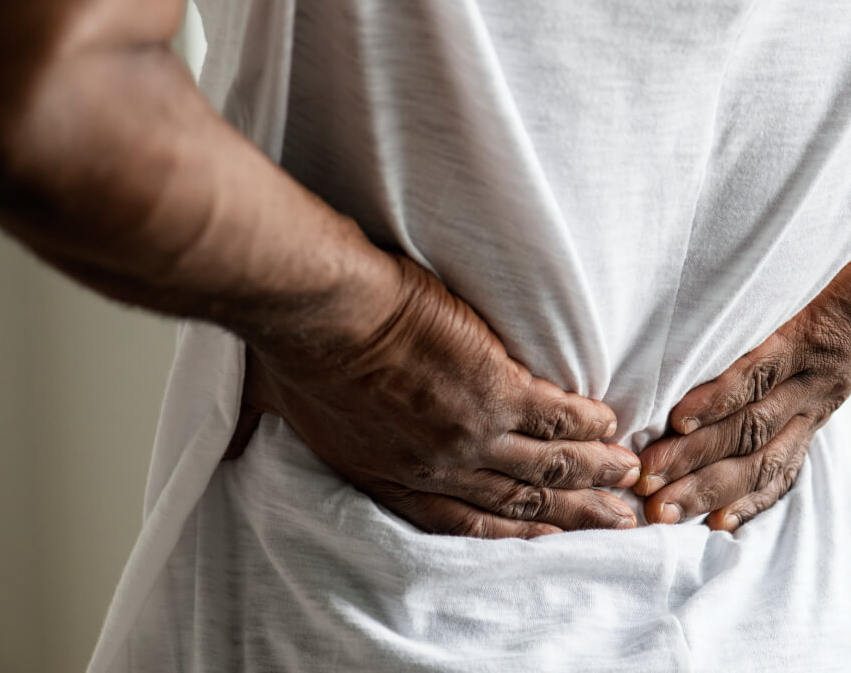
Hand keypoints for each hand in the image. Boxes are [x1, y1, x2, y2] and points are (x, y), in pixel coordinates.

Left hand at [225, 253, 641, 538]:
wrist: (319, 313)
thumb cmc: (291, 352)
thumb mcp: (269, 408)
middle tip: (611, 523)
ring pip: (544, 465)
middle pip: (515, 502)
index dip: (509, 531)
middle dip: (567, 517)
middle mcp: (435, 466)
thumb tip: (226, 442)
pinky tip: (610, 427)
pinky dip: (584, 426)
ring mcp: (470, 432)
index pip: (459, 518)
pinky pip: (555, 416)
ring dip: (588, 476)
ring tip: (624, 479)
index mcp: (387, 475)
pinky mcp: (496, 388)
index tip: (543, 537)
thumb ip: (261, 430)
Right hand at [634, 203, 850, 530]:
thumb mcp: (833, 347)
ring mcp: (814, 370)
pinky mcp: (812, 331)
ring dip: (698, 456)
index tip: (698, 529)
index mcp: (817, 408)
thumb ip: (792, 366)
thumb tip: (740, 377)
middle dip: (699, 490)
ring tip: (653, 475)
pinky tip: (682, 417)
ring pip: (750, 427)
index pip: (776, 470)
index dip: (740, 503)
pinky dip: (719, 398)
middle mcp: (816, 401)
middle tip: (652, 514)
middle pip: (752, 460)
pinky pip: (760, 372)